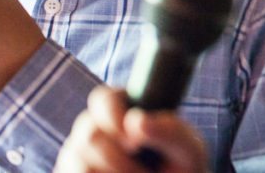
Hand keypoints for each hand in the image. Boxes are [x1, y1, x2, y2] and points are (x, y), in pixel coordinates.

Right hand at [54, 86, 208, 172]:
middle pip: (89, 135)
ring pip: (80, 163)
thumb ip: (171, 131)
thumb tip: (136, 121)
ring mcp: (77, 156)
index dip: (115, 117)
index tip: (135, 141)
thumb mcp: (187, 150)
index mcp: (121, 110)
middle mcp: (93, 129)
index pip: (103, 99)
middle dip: (120, 160)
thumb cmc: (180, 170)